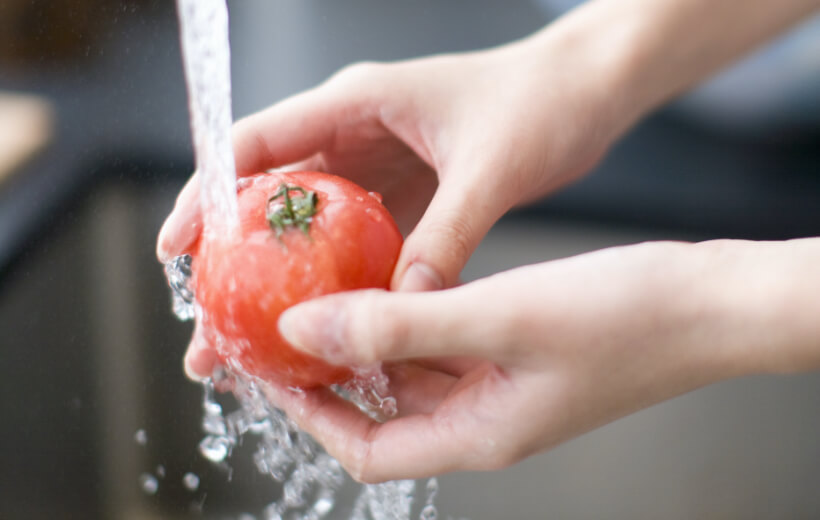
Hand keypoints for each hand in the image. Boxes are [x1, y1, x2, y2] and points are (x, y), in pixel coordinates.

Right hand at [157, 28, 624, 290]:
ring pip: (306, 232)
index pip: (254, 145)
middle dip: (232, 266)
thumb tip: (405, 303)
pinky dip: (334, 285)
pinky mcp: (403, 196)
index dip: (206, 197)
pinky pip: (354, 245)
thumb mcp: (491, 167)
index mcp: (357, 104)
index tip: (175, 251)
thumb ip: (447, 233)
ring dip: (278, 287)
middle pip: (269, 202)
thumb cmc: (541, 104)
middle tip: (208, 333)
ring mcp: (377, 168)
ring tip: (251, 347)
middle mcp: (355, 135)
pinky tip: (323, 327)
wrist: (585, 95)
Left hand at [266, 238, 819, 482]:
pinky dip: (410, 317)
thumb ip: (398, 326)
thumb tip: (305, 330)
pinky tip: (390, 279)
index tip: (270, 370)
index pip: (369, 448)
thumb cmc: (622, 320)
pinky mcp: (515, 350)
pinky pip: (445, 342)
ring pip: (412, 372)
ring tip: (324, 294)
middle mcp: (483, 418)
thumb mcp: (498, 317)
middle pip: (383, 410)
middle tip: (285, 325)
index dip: (311, 415)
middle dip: (329, 372)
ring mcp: (500, 385)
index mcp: (479, 434)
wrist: (706, 303)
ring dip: (367, 340)